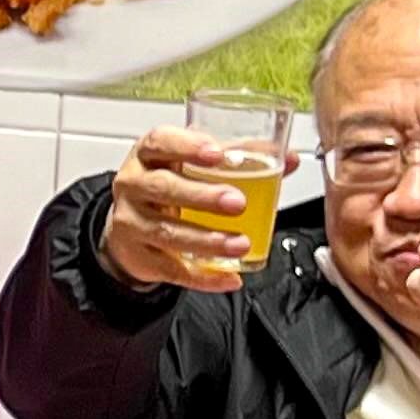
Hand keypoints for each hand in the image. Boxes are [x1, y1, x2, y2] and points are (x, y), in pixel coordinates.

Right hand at [100, 128, 267, 291]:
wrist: (130, 228)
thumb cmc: (169, 186)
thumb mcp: (193, 165)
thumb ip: (239, 158)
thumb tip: (288, 159)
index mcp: (149, 155)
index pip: (160, 141)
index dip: (187, 146)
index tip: (217, 154)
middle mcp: (134, 185)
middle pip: (163, 188)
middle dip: (203, 196)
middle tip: (238, 203)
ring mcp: (132, 222)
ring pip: (167, 232)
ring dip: (207, 240)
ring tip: (240, 243)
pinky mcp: (139, 256)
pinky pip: (171, 269)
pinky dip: (203, 277)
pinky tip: (228, 276)